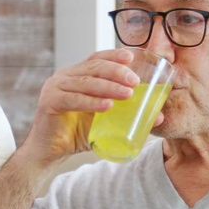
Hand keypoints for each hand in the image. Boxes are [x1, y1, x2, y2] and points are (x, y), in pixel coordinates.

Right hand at [18, 49, 145, 165]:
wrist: (50, 152)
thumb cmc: (77, 134)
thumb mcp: (104, 120)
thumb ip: (125, 114)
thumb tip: (158, 116)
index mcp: (76, 75)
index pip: (96, 58)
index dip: (113, 55)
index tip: (131, 56)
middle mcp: (64, 76)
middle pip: (93, 67)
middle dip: (116, 72)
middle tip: (135, 81)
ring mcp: (55, 87)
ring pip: (86, 82)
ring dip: (109, 87)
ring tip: (127, 94)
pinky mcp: (49, 102)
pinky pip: (74, 100)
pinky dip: (92, 102)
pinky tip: (107, 106)